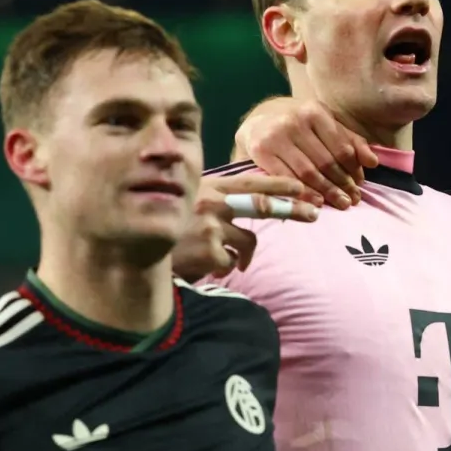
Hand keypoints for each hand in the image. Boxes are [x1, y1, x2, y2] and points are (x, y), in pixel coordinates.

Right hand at [171, 173, 319, 280]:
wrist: (136, 246)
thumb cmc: (167, 225)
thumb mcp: (188, 201)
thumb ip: (216, 200)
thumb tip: (252, 206)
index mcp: (209, 187)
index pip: (250, 182)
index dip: (278, 183)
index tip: (301, 185)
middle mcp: (212, 202)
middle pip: (262, 205)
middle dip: (292, 208)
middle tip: (314, 214)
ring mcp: (212, 225)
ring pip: (248, 242)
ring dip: (242, 256)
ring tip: (227, 262)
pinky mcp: (210, 249)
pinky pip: (230, 262)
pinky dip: (223, 268)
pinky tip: (206, 268)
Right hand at [234, 98, 379, 209]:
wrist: (259, 120)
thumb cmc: (301, 125)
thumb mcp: (326, 124)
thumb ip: (351, 141)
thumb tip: (372, 162)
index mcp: (314, 111)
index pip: (342, 148)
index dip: (354, 169)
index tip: (360, 184)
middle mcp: (294, 121)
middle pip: (326, 162)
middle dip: (343, 184)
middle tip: (353, 200)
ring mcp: (275, 136)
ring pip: (308, 172)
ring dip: (327, 191)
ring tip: (341, 203)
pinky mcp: (261, 151)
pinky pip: (286, 178)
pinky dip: (304, 193)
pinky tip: (317, 202)